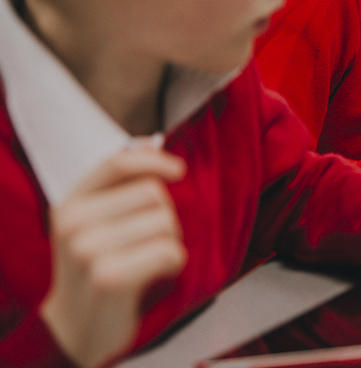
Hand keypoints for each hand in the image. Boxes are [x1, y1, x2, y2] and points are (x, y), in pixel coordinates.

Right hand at [40, 145, 187, 367]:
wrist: (74, 329)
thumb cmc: (95, 270)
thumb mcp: (93, 224)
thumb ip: (119, 186)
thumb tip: (152, 142)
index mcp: (70, 204)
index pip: (118, 163)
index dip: (155, 161)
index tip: (179, 171)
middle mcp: (74, 224)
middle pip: (153, 194)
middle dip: (166, 217)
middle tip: (150, 243)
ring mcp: (89, 251)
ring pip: (165, 223)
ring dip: (172, 243)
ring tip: (150, 261)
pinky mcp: (110, 277)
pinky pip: (170, 252)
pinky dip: (175, 264)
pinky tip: (156, 276)